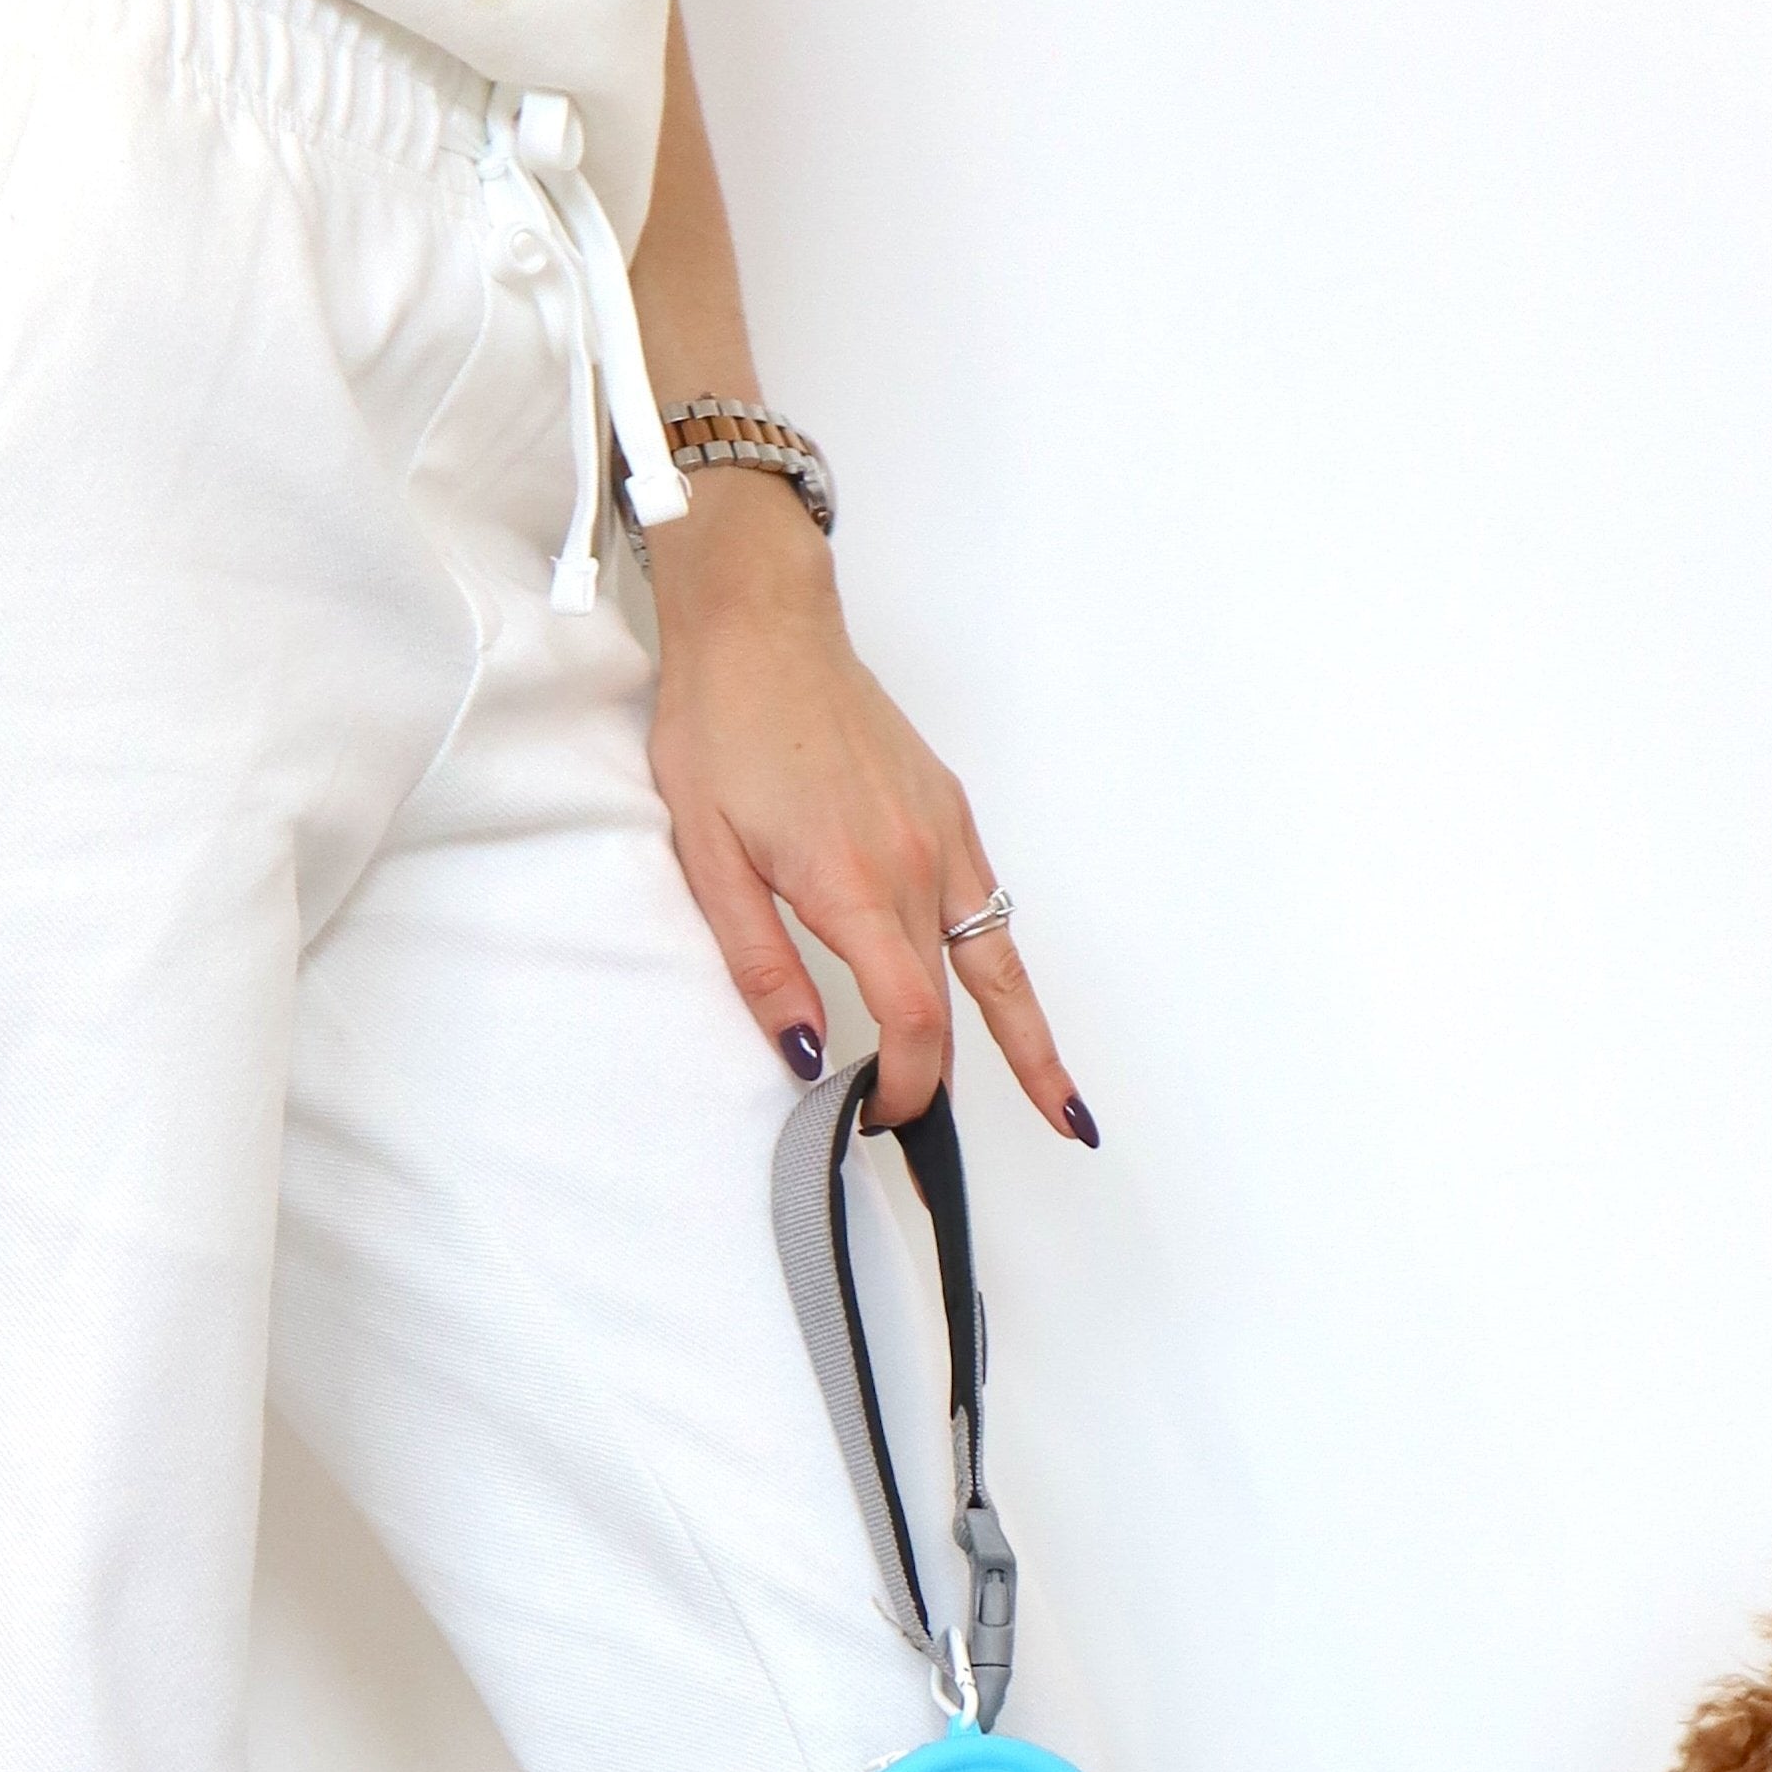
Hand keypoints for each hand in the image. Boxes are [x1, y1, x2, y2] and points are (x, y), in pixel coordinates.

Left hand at [643, 473, 1093, 1143]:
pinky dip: (1007, 972)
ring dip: (1028, 1043)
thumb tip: (805, 1055)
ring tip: (1063, 1108)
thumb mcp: (709, 859)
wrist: (761, 624)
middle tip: (926, 1146)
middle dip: (947, 1085)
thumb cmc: (722, 728)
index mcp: (857, 885)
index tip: (875, 1120)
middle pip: (957, 1010)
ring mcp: (944, 836)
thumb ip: (760, 967)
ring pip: (998, 965)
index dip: (908, 1088)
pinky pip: (989, 911)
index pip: (915, 1022)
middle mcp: (919, 864)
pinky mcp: (949, 812)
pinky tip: (1007, 1006)